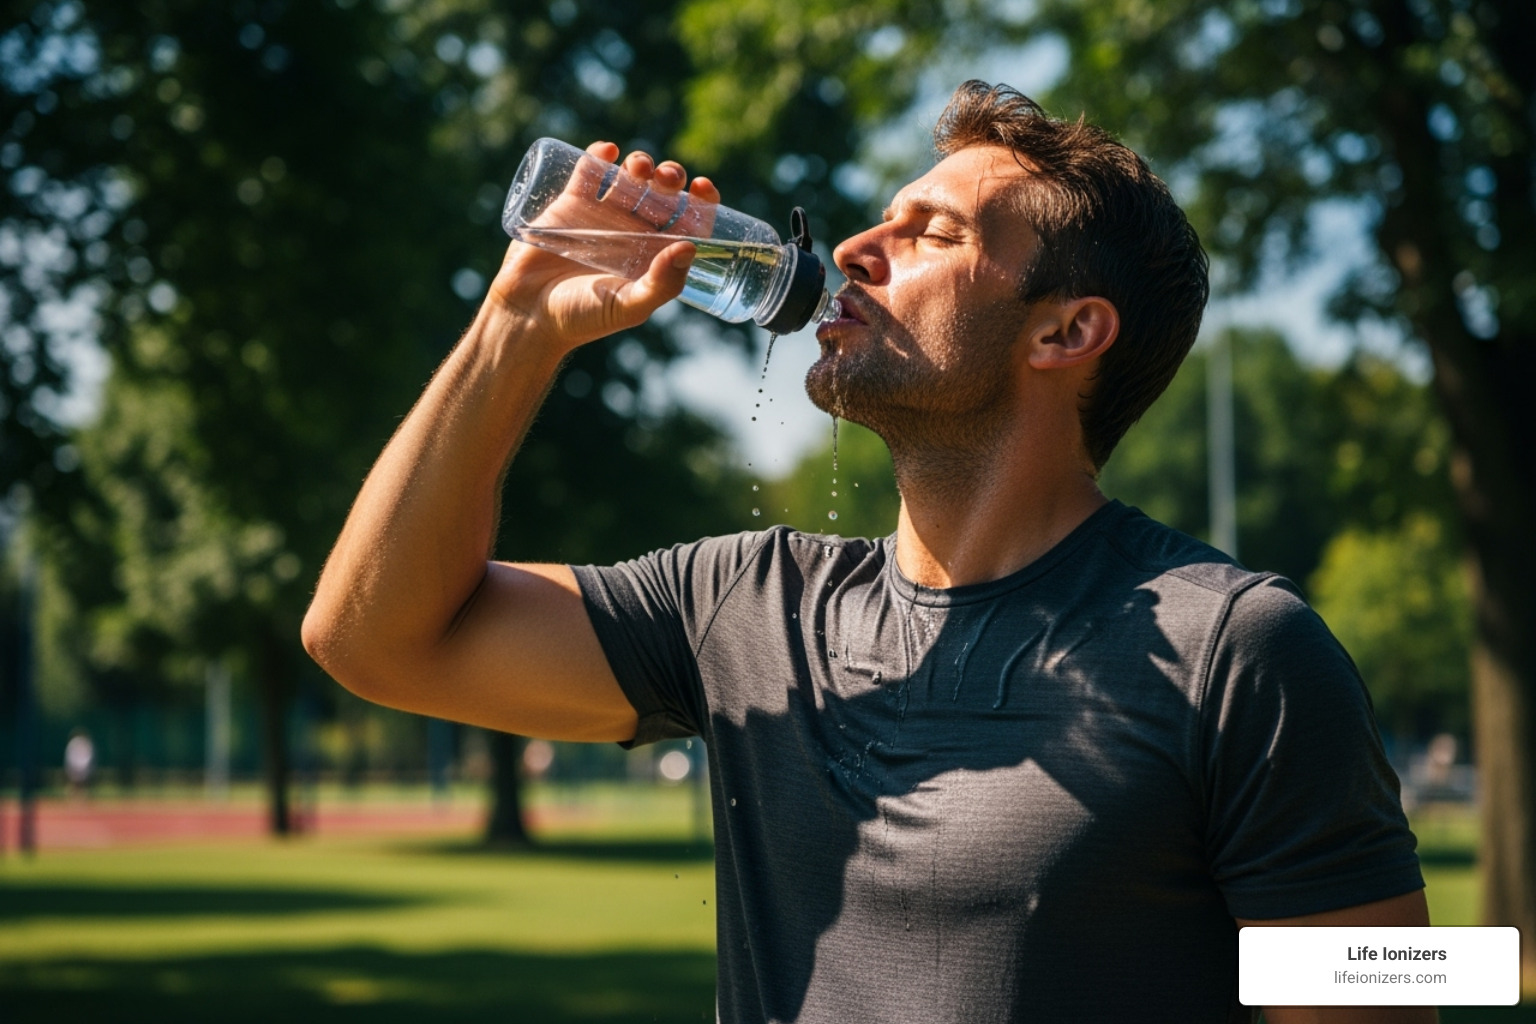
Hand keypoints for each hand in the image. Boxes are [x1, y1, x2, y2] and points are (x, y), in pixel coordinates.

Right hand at [487, 142, 722, 350]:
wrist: (529, 313)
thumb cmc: (583, 318)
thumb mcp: (630, 306)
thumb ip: (662, 284)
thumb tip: (690, 248)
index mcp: (655, 256)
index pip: (689, 222)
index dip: (702, 203)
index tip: (702, 187)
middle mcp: (633, 233)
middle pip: (662, 194)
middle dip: (670, 177)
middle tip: (666, 177)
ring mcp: (602, 215)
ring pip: (630, 178)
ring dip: (640, 164)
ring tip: (638, 167)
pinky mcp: (571, 204)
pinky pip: (590, 172)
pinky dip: (600, 154)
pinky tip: (609, 150)